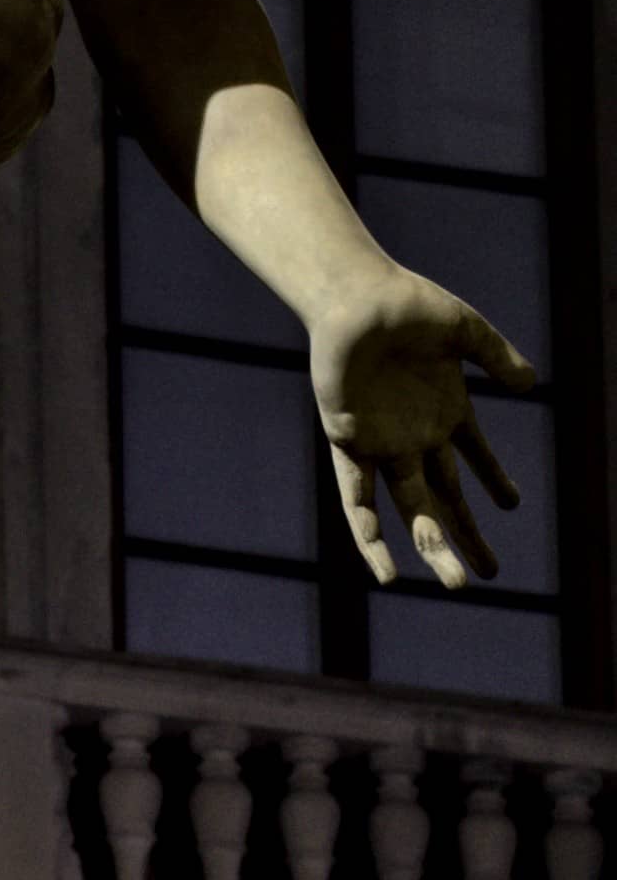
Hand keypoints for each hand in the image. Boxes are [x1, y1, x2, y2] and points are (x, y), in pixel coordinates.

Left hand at [307, 267, 538, 591]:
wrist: (355, 295)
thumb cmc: (408, 305)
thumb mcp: (465, 332)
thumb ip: (496, 357)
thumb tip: (531, 383)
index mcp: (444, 410)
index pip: (474, 457)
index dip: (494, 481)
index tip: (511, 506)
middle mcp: (413, 434)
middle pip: (445, 498)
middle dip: (466, 536)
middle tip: (490, 573)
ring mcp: (382, 443)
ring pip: (409, 508)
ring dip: (429, 545)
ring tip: (454, 583)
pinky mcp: (349, 443)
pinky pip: (357, 500)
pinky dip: (370, 535)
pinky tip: (385, 570)